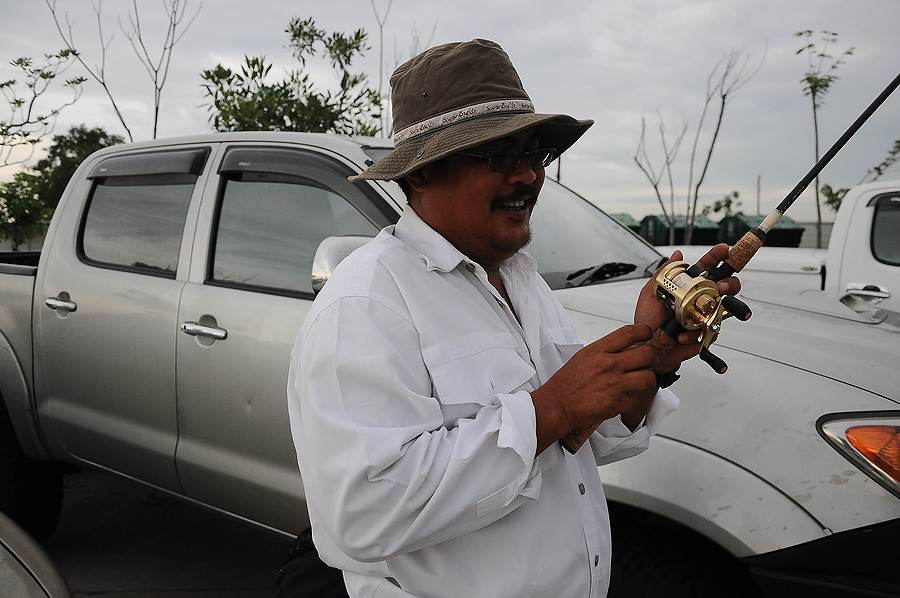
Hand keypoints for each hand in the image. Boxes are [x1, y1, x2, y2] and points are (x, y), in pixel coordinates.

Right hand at [532, 324, 659, 452]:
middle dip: (652, 357)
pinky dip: (633, 401)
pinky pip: (637, 400)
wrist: (557, 404)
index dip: (644, 331)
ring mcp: (613, 385)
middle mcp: (608, 365)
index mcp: (599, 350)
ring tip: (640, 381)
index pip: (629, 333)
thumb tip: (629, 346)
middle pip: (647, 354)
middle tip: (649, 360)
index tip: (647, 334)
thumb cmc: (569, 382)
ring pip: (648, 378)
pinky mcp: (616, 403)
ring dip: (647, 380)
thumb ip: (607, 350)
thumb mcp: (585, 356)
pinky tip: (625, 397)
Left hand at [634, 244, 741, 372]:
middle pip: (726, 286)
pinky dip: (693, 333)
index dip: (717, 257)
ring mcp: (704, 318)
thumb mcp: (650, 295)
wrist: (645, 348)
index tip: (724, 249)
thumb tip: (675, 255)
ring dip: (723, 306)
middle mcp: (699, 301)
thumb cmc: (647, 322)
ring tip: (711, 307)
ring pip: (726, 309)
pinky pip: (708, 332)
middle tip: (722, 285)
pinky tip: (681, 335)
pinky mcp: (704, 335)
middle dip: (729, 283)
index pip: (707, 268)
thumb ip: (662, 274)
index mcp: (688, 287)